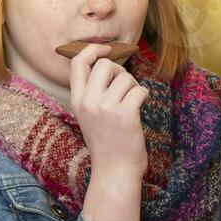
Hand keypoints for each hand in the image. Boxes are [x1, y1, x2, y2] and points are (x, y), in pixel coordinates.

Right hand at [67, 41, 148, 177]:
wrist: (114, 171)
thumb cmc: (107, 142)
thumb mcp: (89, 116)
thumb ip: (92, 92)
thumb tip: (107, 63)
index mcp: (76, 100)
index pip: (78, 63)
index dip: (92, 50)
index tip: (106, 49)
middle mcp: (88, 102)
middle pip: (106, 65)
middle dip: (120, 72)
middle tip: (124, 88)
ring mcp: (106, 108)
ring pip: (126, 77)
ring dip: (133, 87)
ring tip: (131, 104)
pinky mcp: (125, 114)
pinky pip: (140, 90)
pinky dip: (144, 96)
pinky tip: (139, 109)